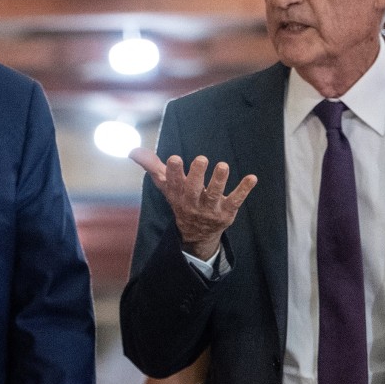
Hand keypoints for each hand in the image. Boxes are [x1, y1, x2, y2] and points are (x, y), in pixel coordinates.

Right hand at [129, 147, 256, 260]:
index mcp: (177, 194)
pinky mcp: (227, 212)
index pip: (173, 183)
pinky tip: (252, 178)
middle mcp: (192, 203)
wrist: (197, 232)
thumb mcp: (165, 184)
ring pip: (214, 195)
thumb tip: (132, 151)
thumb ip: (151, 166)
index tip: (175, 159)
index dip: (174, 172)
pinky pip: (236, 200)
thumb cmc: (181, 199)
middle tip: (201, 158)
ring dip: (219, 181)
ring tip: (222, 165)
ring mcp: (210, 209)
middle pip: (193, 190)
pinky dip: (244, 190)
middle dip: (197, 175)